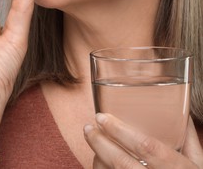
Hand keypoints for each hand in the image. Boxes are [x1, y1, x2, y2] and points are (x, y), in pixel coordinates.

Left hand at [84, 113, 202, 167]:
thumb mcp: (199, 164)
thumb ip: (188, 142)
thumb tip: (181, 117)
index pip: (145, 146)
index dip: (120, 131)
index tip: (103, 117)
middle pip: (121, 162)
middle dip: (100, 142)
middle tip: (88, 127)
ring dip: (98, 156)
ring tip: (92, 140)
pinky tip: (99, 159)